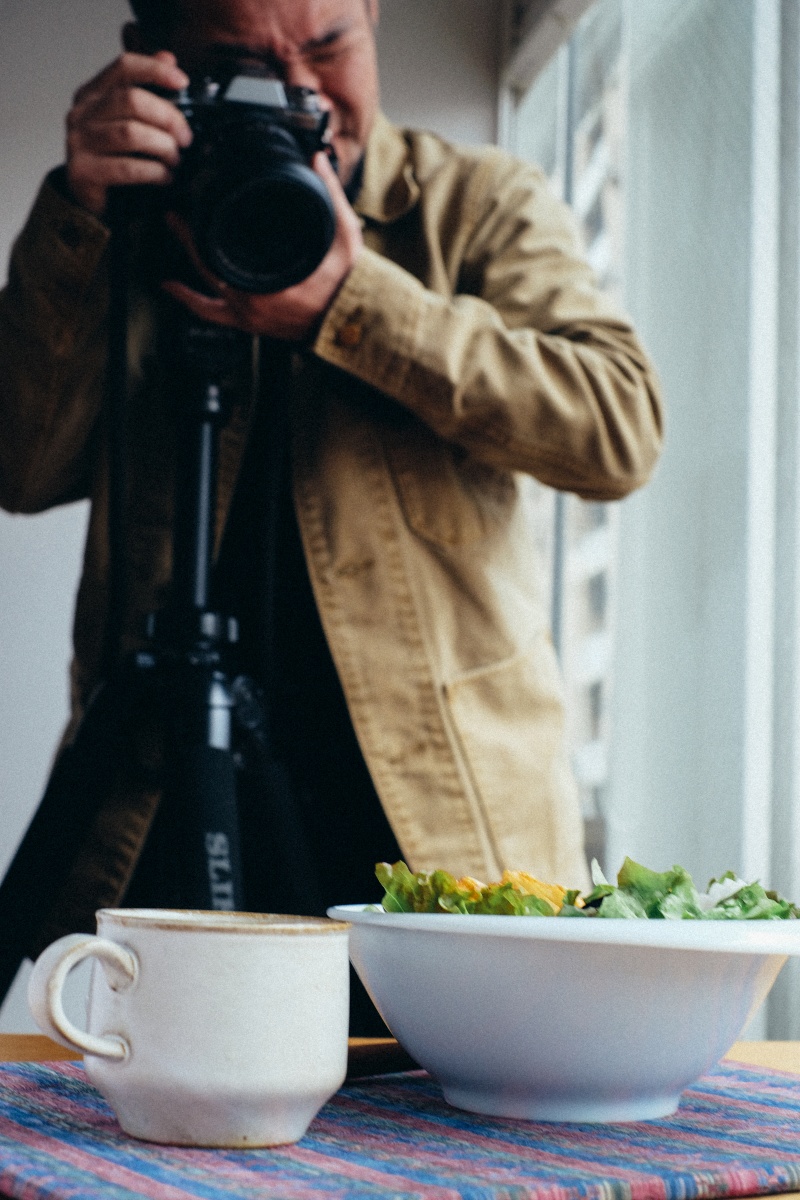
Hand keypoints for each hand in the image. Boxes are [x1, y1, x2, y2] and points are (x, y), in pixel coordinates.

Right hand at [66, 51, 191, 217]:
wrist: (89, 198)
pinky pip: (127, 168)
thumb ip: (146, 88)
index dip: (155, 69)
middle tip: (186, 137)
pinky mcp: (84, 171)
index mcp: (93, 93)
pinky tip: (165, 177)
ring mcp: (80, 141)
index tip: (183, 81)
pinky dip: (154, 172)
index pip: (124, 67)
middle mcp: (82, 113)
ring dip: (162, 146)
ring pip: (130, 133)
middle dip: (167, 117)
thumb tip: (168, 56)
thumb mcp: (128, 119)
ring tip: (175, 159)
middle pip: (131, 100)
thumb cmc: (113, 156)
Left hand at [160, 153, 363, 341]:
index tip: (192, 205)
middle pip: (208, 266)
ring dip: (185, 265)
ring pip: (203, 292)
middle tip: (174, 215)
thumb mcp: (345, 235)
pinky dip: (189, 300)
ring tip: (173, 239)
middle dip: (188, 238)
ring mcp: (249, 317)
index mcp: (273, 282)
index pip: (226, 250)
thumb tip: (317, 159)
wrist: (353, 322)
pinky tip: (170, 286)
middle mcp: (254, 303)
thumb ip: (330, 195)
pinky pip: (211, 314)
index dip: (203, 227)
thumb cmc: (349, 284)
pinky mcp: (250, 325)